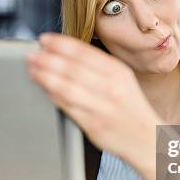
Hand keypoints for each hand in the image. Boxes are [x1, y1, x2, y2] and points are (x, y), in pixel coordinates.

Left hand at [27, 33, 160, 166]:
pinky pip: (68, 108)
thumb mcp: (122, 80)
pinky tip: (44, 88)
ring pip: (68, 88)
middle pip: (73, 69)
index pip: (85, 53)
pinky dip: (54, 96)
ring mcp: (102, 108)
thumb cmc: (130, 108)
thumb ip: (98, 68)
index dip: (61, 44)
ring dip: (46, 76)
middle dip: (48, 59)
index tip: (45, 39)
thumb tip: (65, 53)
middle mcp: (112, 88)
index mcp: (119, 73)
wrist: (147, 139)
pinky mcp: (94, 125)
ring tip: (33, 69)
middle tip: (32, 54)